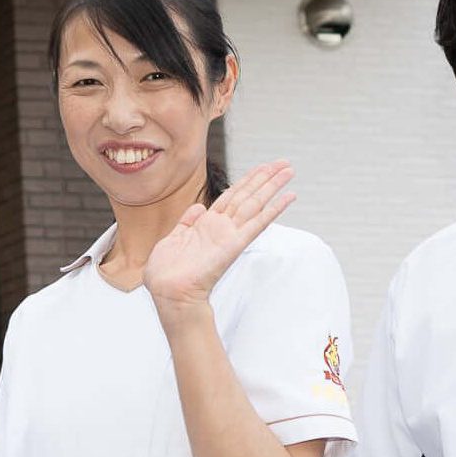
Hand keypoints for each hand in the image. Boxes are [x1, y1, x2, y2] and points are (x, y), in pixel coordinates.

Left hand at [139, 159, 295, 309]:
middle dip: (265, 178)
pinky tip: (288, 197)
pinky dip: (274, 210)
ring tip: (289, 170)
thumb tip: (199, 207)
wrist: (169, 293)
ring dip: (272, 186)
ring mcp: (229, 235)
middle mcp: (221, 228)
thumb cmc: (166, 274)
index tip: (262, 167)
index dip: (247, 180)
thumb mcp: (172, 239)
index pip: (231, 196)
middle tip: (284, 163)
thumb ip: (187, 222)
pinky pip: (257, 224)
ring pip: (255, 203)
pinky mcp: (234, 245)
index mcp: (206, 225)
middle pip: (248, 195)